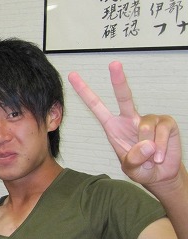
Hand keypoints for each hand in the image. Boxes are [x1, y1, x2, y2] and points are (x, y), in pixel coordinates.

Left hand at [68, 61, 181, 186]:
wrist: (161, 175)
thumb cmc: (140, 168)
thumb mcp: (130, 168)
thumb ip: (133, 159)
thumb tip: (146, 142)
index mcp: (113, 126)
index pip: (96, 106)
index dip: (84, 92)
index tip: (72, 76)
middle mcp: (129, 118)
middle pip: (123, 96)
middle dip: (118, 79)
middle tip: (114, 63)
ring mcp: (148, 119)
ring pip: (146, 126)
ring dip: (149, 147)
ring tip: (151, 159)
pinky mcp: (165, 123)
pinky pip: (162, 131)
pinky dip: (162, 147)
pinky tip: (160, 156)